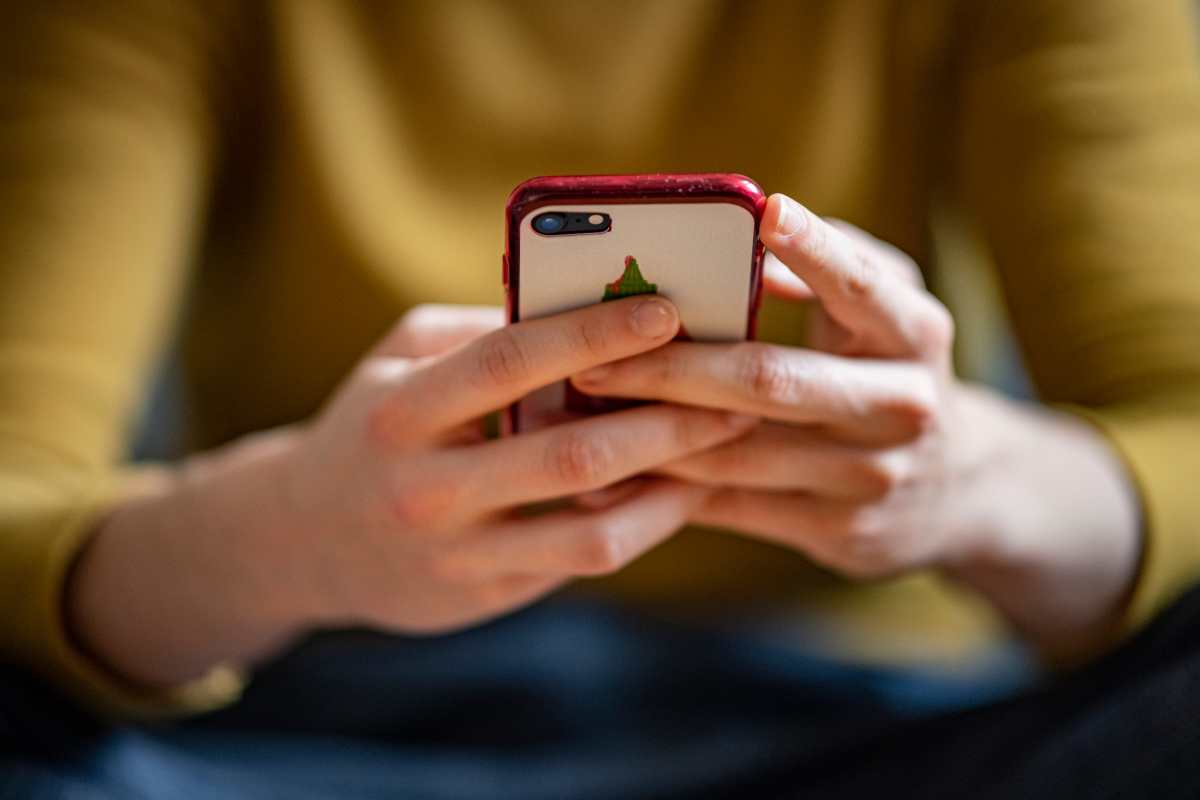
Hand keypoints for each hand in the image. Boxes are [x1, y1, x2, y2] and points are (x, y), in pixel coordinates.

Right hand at [282, 299, 755, 632]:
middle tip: (735, 388)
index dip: (593, 334)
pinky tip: (682, 488)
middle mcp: (428, 486)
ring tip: (726, 441)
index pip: (509, 362)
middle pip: (569, 452)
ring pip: (591, 525)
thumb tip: (584, 302)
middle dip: (665, 418)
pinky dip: (643, 522)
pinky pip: (582, 559)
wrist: (303, 540)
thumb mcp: (399, 360)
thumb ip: (481, 333)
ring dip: (672, 483)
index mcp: (403, 410)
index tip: (668, 310)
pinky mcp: (485, 593)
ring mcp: (458, 551)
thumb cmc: (371, 426)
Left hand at [572, 194, 1140, 657]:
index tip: (763, 209)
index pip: (860, 286)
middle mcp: (903, 405)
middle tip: (592, 359)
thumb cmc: (889, 371)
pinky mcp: (842, 532)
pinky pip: (734, 508)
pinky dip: (670, 487)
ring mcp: (872, 477)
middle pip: (770, 382)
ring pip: (738, 453)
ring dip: (652, 432)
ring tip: (584, 410)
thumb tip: (743, 244)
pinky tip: (616, 469)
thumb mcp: (884, 314)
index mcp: (916, 334)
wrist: (958, 491)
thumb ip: (826, 271)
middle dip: (670, 368)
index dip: (814, 248)